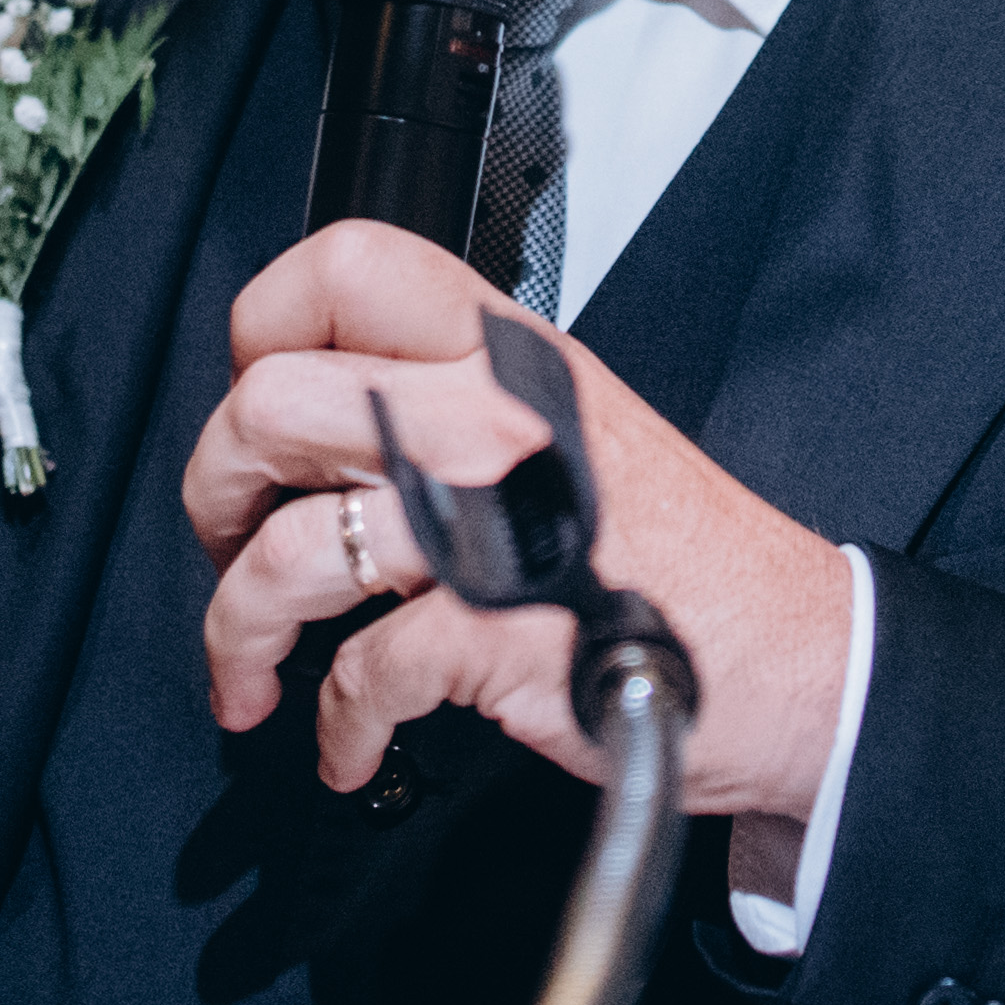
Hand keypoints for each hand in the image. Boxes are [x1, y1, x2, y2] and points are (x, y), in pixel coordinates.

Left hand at [184, 220, 853, 822]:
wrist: (788, 655)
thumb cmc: (673, 552)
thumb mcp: (566, 420)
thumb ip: (453, 393)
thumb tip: (315, 415)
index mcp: (505, 352)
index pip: (343, 266)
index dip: (262, 329)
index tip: (256, 397)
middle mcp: (491, 419)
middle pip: (270, 404)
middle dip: (215, 491)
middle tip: (230, 539)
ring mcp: (490, 524)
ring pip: (287, 547)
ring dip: (238, 628)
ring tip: (250, 668)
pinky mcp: (497, 633)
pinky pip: (358, 673)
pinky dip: (336, 724)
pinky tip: (348, 738)